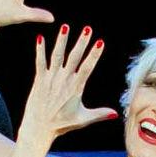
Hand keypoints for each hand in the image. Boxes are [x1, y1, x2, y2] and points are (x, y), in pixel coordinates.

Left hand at [18, 26, 115, 142]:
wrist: (39, 129)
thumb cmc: (61, 125)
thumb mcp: (83, 119)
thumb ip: (99, 114)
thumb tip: (116, 114)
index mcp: (75, 88)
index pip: (87, 68)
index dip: (93, 55)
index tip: (100, 42)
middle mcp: (63, 81)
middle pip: (74, 58)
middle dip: (81, 43)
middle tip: (87, 29)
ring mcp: (50, 79)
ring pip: (57, 56)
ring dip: (61, 41)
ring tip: (65, 27)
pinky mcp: (39, 80)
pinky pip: (40, 62)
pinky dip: (40, 50)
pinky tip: (40, 38)